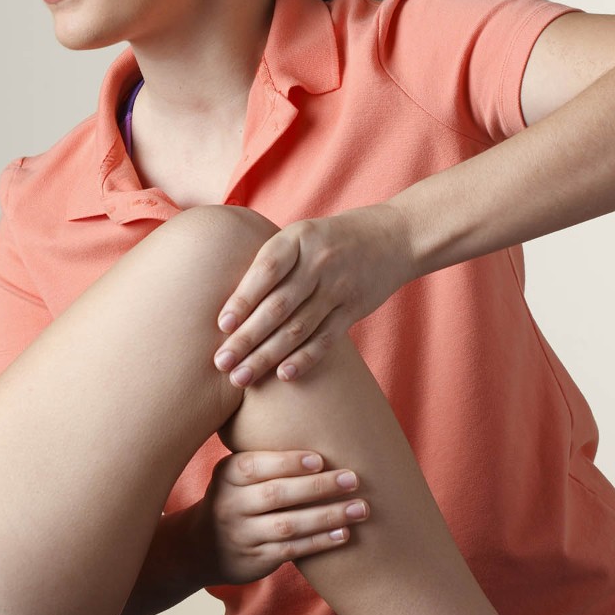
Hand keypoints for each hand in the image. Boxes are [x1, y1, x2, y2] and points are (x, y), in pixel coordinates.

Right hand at [188, 449, 368, 585]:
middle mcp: (231, 504)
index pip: (255, 466)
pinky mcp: (256, 558)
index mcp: (228, 475)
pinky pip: (292, 550)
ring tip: (360, 508)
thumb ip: (267, 458)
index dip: (287, 463)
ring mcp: (243, 534)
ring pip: (288, 525)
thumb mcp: (236, 474)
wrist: (203, 545)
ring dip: (327, 516)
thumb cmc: (236, 497)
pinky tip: (344, 534)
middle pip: (276, 494)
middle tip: (353, 479)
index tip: (320, 459)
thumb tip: (321, 425)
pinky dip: (320, 542)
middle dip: (318, 486)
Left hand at [212, 204, 416, 386]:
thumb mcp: (298, 236)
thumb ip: (268, 264)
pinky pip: (326, 338)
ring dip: (267, 356)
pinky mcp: (354, 309)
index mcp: (297, 239)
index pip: (266, 270)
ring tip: (241, 378)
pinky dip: (304, 358)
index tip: (221, 325)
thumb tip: (224, 305)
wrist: (393, 237)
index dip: (243, 298)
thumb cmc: (327, 240)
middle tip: (221, 363)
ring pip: (298, 327)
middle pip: (278, 306)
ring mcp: (338, 287)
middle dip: (246, 338)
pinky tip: (283, 375)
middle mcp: (319, 262)